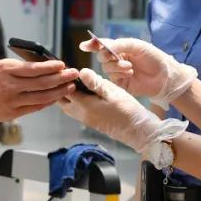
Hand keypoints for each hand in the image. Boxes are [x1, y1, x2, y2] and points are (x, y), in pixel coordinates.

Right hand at [0, 59, 79, 121]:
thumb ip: (15, 68)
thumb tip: (38, 67)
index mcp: (5, 69)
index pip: (35, 68)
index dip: (51, 67)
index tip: (62, 64)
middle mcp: (10, 85)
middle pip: (42, 82)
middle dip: (61, 78)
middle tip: (74, 73)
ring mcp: (11, 101)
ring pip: (41, 96)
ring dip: (58, 91)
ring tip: (69, 86)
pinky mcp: (11, 113)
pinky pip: (34, 107)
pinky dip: (47, 102)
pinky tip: (56, 98)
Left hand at [61, 69, 186, 164]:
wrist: (139, 131)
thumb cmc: (128, 111)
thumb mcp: (113, 92)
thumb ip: (95, 82)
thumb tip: (81, 72)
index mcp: (85, 106)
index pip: (65, 90)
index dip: (64, 78)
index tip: (66, 68)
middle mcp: (82, 115)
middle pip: (62, 100)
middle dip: (61, 87)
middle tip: (67, 75)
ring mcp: (86, 120)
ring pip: (68, 106)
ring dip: (68, 95)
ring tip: (75, 82)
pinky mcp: (93, 122)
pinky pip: (77, 111)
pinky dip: (75, 101)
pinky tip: (85, 93)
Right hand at [79, 37, 195, 104]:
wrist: (165, 76)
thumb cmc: (154, 58)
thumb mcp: (137, 46)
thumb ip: (120, 44)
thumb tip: (104, 46)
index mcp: (120, 48)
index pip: (103, 46)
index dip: (92, 45)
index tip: (84, 46)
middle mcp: (117, 60)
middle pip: (102, 57)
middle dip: (107, 57)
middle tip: (115, 57)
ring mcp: (118, 72)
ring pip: (106, 68)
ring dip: (116, 66)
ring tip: (130, 67)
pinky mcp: (121, 84)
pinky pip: (112, 79)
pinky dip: (119, 74)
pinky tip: (130, 74)